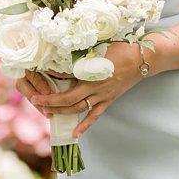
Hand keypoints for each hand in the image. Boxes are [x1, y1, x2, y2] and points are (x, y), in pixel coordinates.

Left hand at [19, 42, 145, 136]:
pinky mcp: (108, 100)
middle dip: (49, 100)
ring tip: (46, 112)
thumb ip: (81, 49)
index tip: (35, 72)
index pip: (64, 73)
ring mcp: (102, 95)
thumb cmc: (121, 47)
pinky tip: (74, 135)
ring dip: (60, 111)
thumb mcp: (99, 43)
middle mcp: (95, 84)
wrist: (143, 58)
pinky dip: (84, 126)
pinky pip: (94, 116)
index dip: (48, 74)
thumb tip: (61, 47)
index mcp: (91, 68)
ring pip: (77, 108)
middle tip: (34, 99)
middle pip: (67, 97)